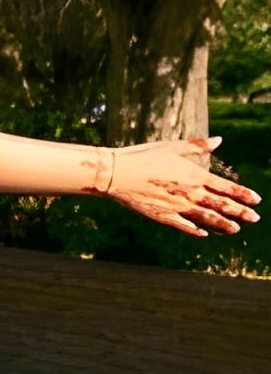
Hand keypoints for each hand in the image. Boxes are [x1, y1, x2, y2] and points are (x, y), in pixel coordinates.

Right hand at [105, 137, 260, 235]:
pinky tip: (204, 234)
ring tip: (236, 230)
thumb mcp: (172, 147)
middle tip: (255, 218)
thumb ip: (197, 146)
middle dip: (241, 213)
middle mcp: (191, 193)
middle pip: (222, 206)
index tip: (256, 200)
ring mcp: (178, 207)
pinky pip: (185, 226)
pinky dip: (196, 231)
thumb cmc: (143, 156)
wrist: (116, 173)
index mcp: (195, 175)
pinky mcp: (163, 216)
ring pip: (208, 219)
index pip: (227, 188)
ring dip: (224, 225)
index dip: (243, 194)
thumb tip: (218, 140)